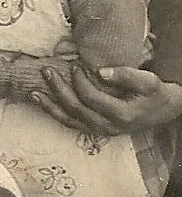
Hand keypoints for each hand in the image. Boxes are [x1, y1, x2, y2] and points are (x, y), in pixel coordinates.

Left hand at [33, 65, 181, 134]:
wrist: (162, 111)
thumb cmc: (155, 94)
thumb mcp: (148, 81)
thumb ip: (126, 75)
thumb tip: (100, 71)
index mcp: (120, 114)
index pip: (91, 97)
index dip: (80, 81)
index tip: (75, 65)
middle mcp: (107, 126)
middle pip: (75, 108)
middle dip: (58, 89)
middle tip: (46, 72)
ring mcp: (99, 131)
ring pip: (69, 120)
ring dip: (49, 106)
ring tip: (33, 92)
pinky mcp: (94, 130)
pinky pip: (70, 123)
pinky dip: (54, 113)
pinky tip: (42, 102)